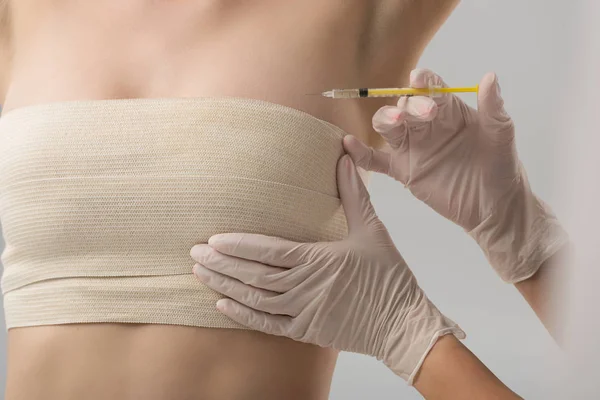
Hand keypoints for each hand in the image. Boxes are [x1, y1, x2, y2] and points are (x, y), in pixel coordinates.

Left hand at [190, 155, 463, 383]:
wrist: (403, 324)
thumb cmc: (389, 277)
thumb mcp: (372, 230)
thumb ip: (353, 194)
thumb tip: (344, 157)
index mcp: (318, 260)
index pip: (269, 251)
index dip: (239, 245)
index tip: (214, 238)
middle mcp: (305, 287)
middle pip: (254, 275)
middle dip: (221, 263)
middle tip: (194, 252)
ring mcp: (303, 312)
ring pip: (255, 299)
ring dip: (225, 285)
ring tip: (199, 273)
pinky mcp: (305, 331)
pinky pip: (267, 324)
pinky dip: (243, 315)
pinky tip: (221, 304)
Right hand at [344, 69, 567, 282]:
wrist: (494, 208)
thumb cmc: (502, 168)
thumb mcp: (501, 135)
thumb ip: (493, 108)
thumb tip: (490, 77)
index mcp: (449, 111)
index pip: (430, 89)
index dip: (423, 82)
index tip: (419, 80)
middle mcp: (427, 125)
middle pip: (405, 105)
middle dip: (410, 106)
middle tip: (425, 114)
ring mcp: (413, 148)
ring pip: (388, 126)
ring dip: (386, 120)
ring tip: (394, 122)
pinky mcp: (403, 171)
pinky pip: (376, 160)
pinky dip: (361, 153)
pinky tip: (349, 145)